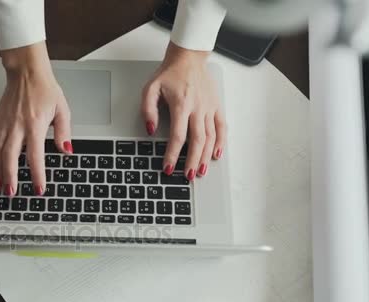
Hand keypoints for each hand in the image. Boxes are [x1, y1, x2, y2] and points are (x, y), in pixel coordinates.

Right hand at [0, 42, 71, 196]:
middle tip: (12, 192)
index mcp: (35, 125)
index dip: (37, 175)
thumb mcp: (62, 109)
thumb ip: (64, 132)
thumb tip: (66, 150)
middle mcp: (17, 126)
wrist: (27, 72)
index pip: (35, 155)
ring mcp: (3, 124)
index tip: (39, 188)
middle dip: (10, 177)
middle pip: (10, 157)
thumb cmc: (44, 89)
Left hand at [141, 42, 225, 180]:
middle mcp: (197, 107)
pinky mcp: (216, 106)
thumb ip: (148, 110)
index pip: (177, 135)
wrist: (189, 58)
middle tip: (187, 176)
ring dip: (205, 156)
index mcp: (181, 104)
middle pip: (196, 140)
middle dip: (191, 160)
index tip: (167, 167)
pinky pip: (221, 127)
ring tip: (200, 170)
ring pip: (210, 137)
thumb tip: (150, 129)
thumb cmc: (169, 73)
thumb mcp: (151, 88)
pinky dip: (220, 142)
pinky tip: (216, 154)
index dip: (172, 154)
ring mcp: (209, 107)